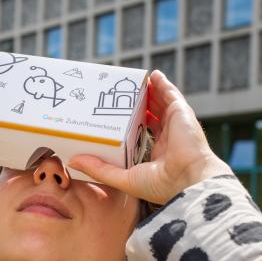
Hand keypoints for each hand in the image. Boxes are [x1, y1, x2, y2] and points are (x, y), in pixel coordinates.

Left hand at [68, 70, 231, 203]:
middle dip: (136, 106)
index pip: (142, 135)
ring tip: (133, 82)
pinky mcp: (181, 112)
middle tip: (120, 96)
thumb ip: (100, 169)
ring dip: (147, 92)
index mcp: (157, 155)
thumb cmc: (161, 185)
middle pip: (149, 116)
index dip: (129, 126)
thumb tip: (73, 161)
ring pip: (159, 103)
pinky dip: (162, 83)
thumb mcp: (124, 178)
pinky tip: (152, 75)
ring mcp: (175, 124)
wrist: (188, 179)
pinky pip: (170, 93)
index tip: (114, 118)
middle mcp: (168, 138)